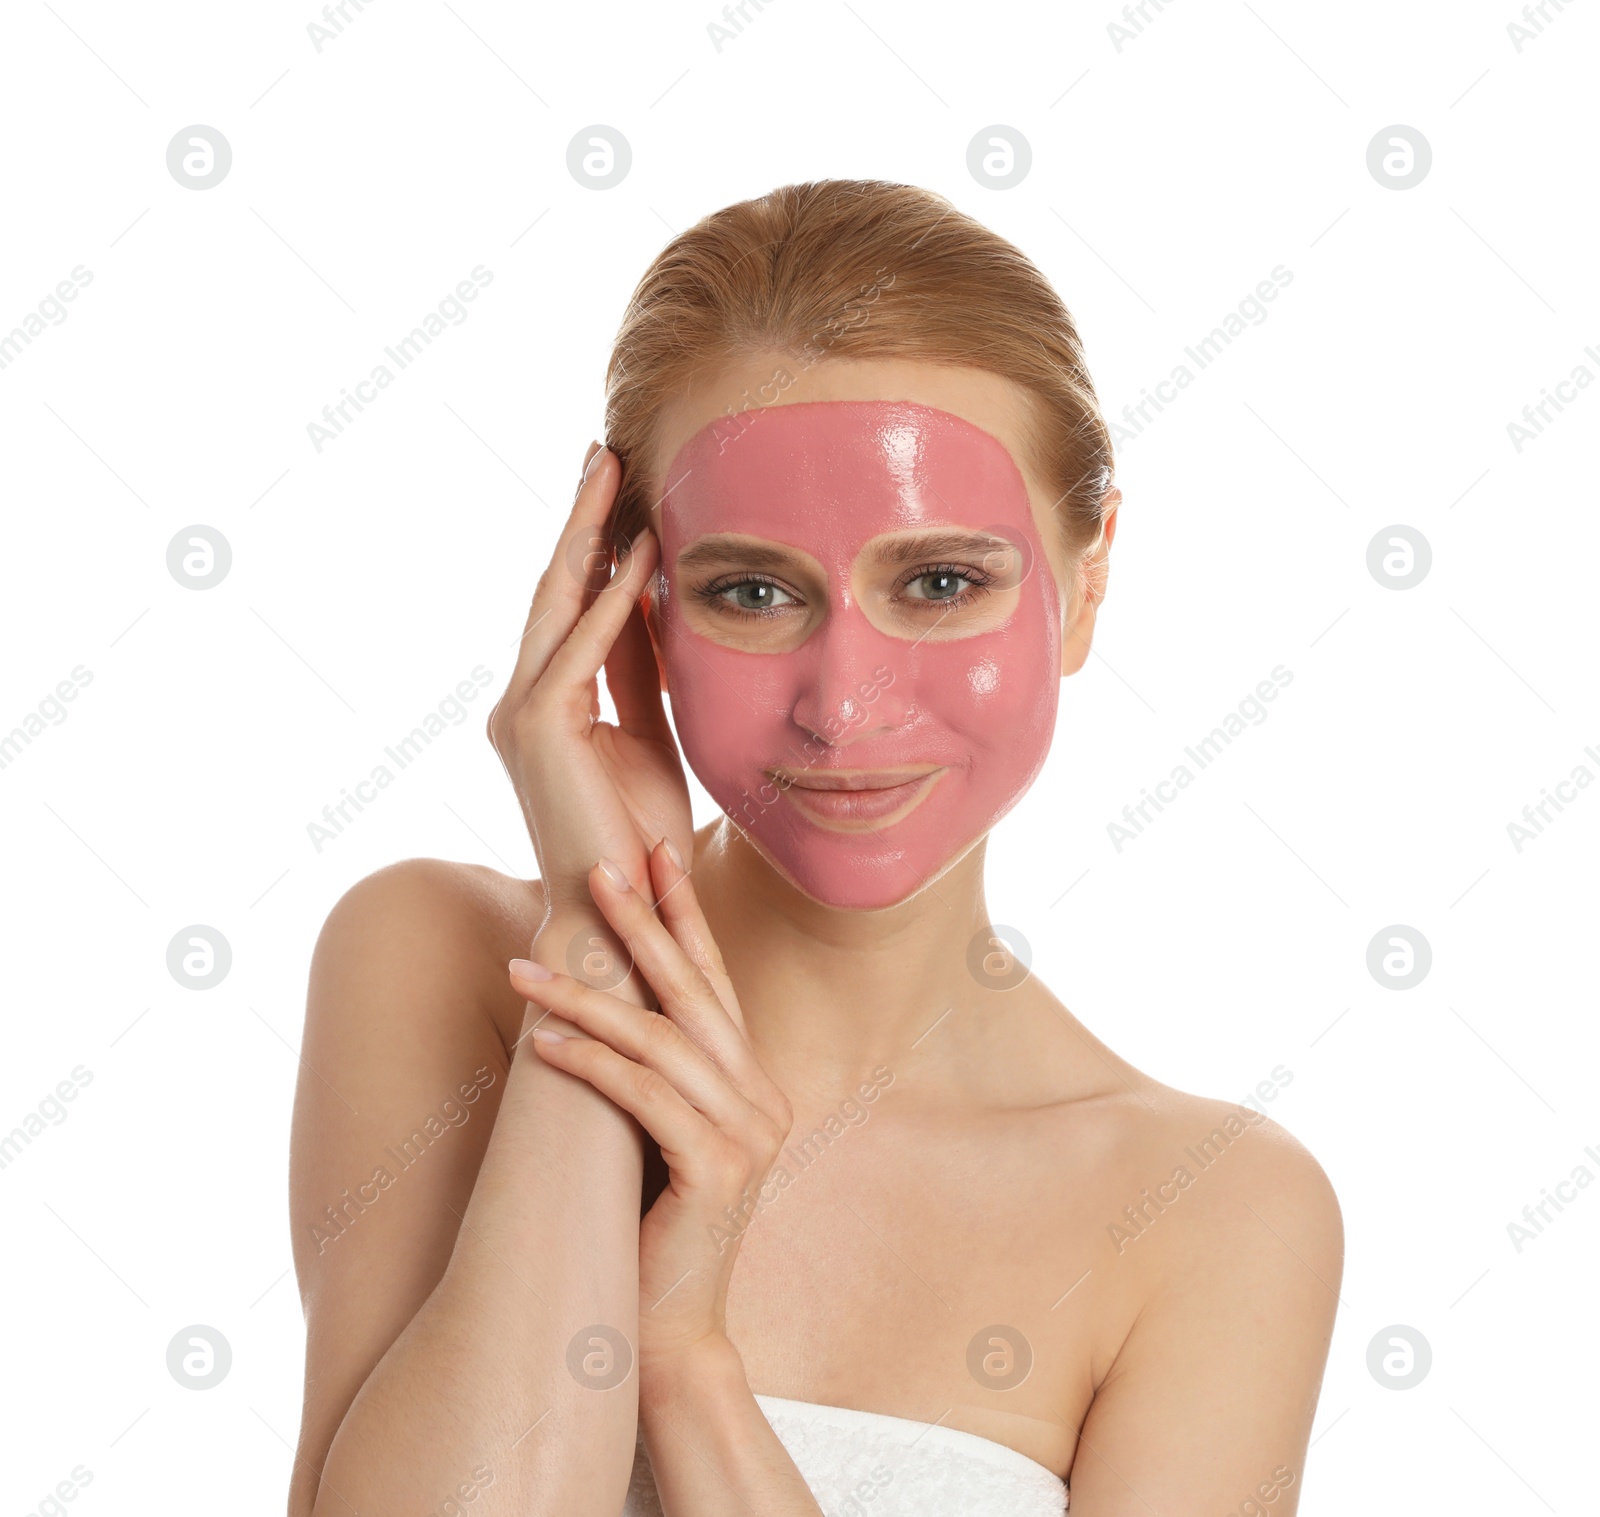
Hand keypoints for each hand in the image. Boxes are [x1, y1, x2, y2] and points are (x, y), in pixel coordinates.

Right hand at [486, 444, 692, 919]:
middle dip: (580, 520)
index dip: (591, 546)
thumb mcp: (647, 731)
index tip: (616, 489)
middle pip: (553, 591)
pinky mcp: (539, 729)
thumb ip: (639, 671)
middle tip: (601, 453)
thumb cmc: (634, 832)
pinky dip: (613, 601)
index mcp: (542, 704)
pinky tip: (638, 553)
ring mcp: (520, 714)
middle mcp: (519, 702)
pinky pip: (582, 650)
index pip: (569, 608)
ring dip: (589, 537)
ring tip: (614, 475)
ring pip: (556, 605)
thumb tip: (651, 605)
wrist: (620, 908)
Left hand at [508, 839, 793, 1370]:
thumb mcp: (656, 1134)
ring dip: (588, 998)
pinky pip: (646, 1097)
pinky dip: (592, 1064)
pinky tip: (543, 1041)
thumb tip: (589, 997)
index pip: (716, 981)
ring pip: (663, 1040)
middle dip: (644, 924)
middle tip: (596, 869)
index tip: (654, 851)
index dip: (685, 914)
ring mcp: (749, 1135)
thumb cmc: (647, 1230)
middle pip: (695, 992)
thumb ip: (652, 1073)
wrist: (667, 1338)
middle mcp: (762, 1099)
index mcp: (751, 1083)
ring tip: (524, 968)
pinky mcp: (719, 1172)